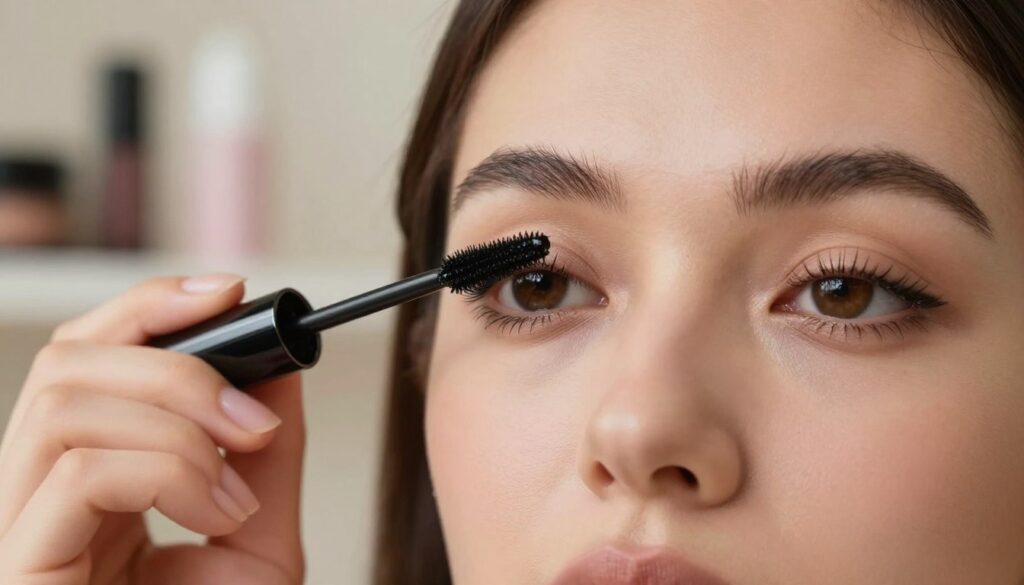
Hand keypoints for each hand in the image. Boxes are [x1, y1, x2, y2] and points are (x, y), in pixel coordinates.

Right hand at [0, 274, 305, 584]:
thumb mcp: (258, 534)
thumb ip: (268, 456)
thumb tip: (277, 366)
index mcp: (80, 481)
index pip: (85, 356)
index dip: (149, 307)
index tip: (229, 292)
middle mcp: (35, 496)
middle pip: (66, 360)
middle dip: (176, 365)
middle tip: (253, 420)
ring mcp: (18, 531)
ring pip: (64, 402)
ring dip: (178, 425)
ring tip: (237, 490)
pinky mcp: (19, 570)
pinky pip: (80, 471)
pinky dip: (170, 473)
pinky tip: (218, 514)